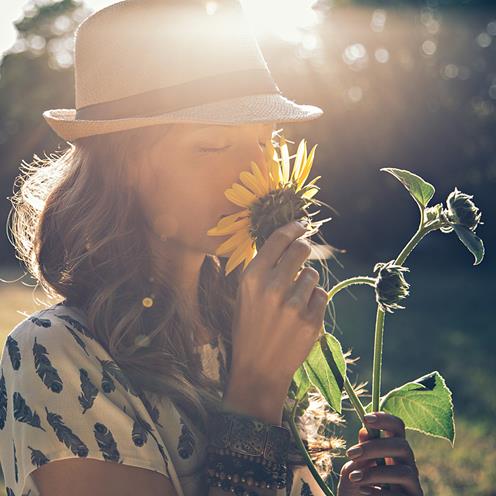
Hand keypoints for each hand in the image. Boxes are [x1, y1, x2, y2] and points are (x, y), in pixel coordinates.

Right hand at [228, 220, 327, 393]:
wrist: (258, 369)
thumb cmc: (249, 328)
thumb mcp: (244, 294)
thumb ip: (262, 268)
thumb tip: (284, 240)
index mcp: (252, 278)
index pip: (279, 239)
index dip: (293, 227)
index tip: (301, 224)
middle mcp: (273, 288)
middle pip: (302, 249)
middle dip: (304, 250)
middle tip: (301, 256)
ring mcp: (294, 305)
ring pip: (313, 274)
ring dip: (306, 281)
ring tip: (293, 300)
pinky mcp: (311, 320)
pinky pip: (321, 294)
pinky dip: (314, 300)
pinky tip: (301, 314)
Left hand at [337, 412, 423, 495]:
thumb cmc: (356, 491)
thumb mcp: (353, 470)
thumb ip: (360, 454)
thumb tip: (364, 432)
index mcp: (393, 451)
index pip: (398, 428)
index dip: (385, 419)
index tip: (365, 418)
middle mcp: (406, 465)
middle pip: (402, 446)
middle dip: (374, 447)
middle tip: (350, 453)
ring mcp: (412, 485)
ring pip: (405, 472)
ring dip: (375, 472)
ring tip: (353, 477)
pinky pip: (400, 495)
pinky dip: (379, 492)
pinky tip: (363, 491)